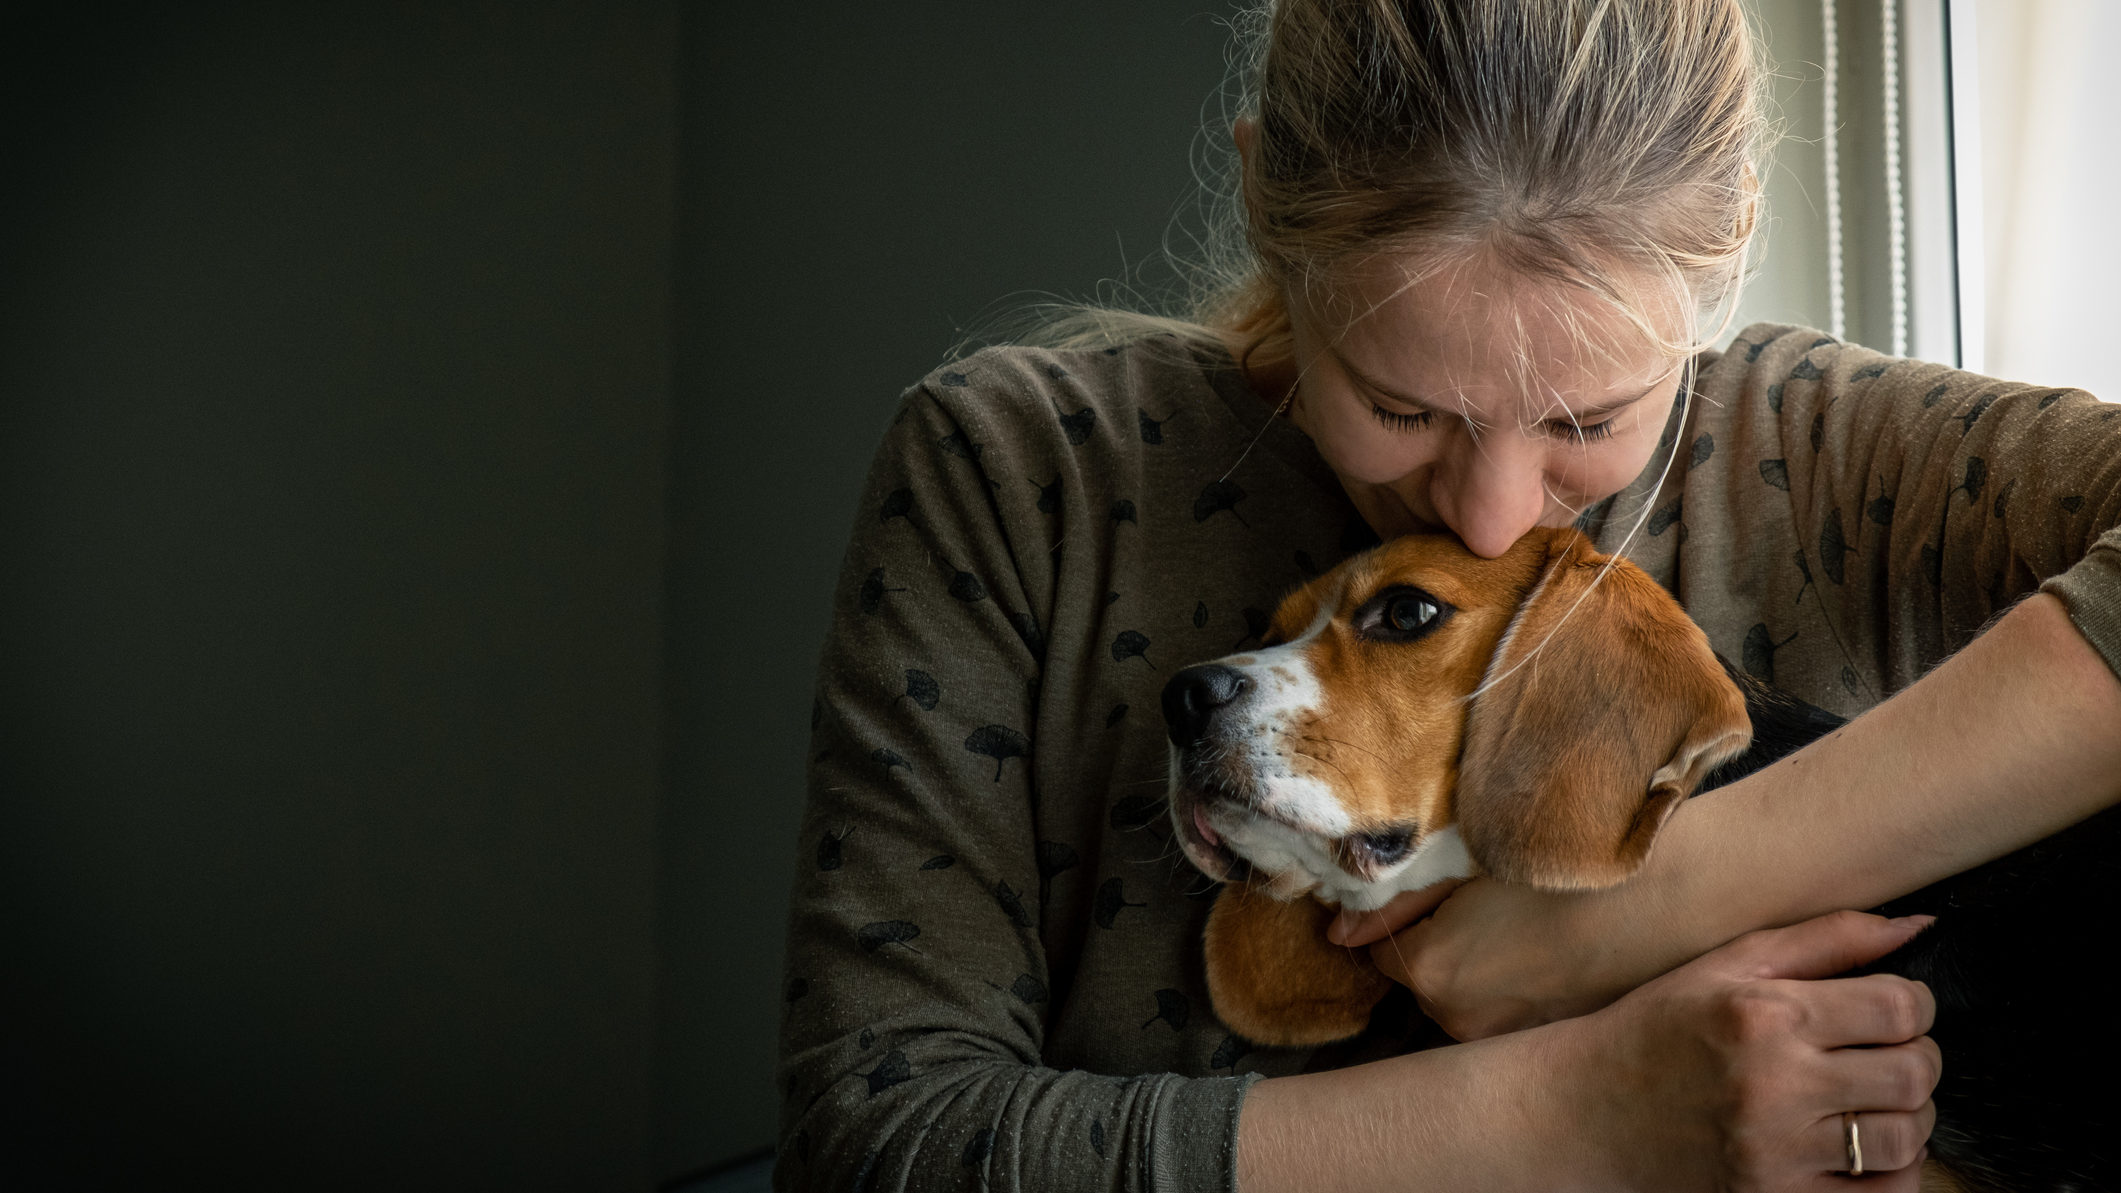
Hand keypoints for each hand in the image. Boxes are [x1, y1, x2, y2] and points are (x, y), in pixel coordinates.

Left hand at [1332, 875, 1655, 1038]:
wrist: (1657, 898)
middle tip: (1487, 908)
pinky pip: (1499, 1014)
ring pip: (1460, 998)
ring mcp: (1499, 1037)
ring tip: (1522, 931)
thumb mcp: (1462, 865)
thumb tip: (1337, 931)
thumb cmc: (1557, 867)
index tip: (1443, 894)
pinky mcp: (1538, 1043)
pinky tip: (1544, 956)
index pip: (1379, 949)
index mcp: (1428, 968)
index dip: (1407, 917)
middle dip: (1437, 947)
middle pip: (1420, 978)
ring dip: (1473, 971)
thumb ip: (1394, 899)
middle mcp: (1455, 1017)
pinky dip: (1510, 990)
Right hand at [1550, 910, 1939, 1190]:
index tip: (1893, 1006)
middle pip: (1912, 1073)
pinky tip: (1865, 1145)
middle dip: (1918, 1057)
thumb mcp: (1728, 966)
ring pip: (1904, 1137)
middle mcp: (1774, 1085)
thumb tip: (1917, 927)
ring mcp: (1776, 1152)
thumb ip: (1825, 940)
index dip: (1915, 1003)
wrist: (1586, 1110)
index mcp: (1763, 1015)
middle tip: (1890, 1050)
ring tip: (1875, 1098)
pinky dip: (1895, 1170)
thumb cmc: (1659, 1028)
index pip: (1898, 1008)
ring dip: (1909, 1114)